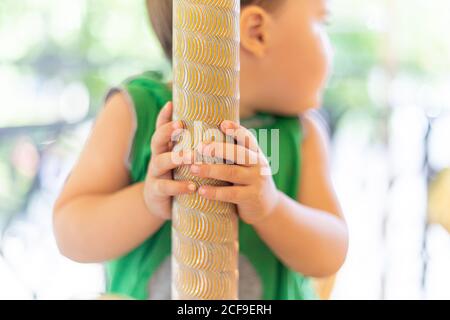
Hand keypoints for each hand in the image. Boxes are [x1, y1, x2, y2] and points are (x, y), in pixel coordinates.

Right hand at [143, 102, 195, 219]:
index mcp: (165, 148)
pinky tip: (192, 186)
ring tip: (191, 156)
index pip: (162, 128)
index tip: (170, 104)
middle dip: (166, 132)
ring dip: (176, 158)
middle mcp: (157, 157)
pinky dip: (179, 186)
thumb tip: (216, 126)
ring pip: (160, 162)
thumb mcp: (182, 160)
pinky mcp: (157, 191)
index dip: (164, 117)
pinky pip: (166, 187)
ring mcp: (155, 174)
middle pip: (156, 141)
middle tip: (180, 126)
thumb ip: (192, 146)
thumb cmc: (177, 177)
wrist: (161, 204)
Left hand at [190, 120, 279, 224]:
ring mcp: (257, 181)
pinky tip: (201, 191)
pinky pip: (231, 194)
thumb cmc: (249, 182)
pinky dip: (215, 192)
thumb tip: (206, 139)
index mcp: (256, 154)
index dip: (237, 130)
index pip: (248, 138)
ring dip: (211, 170)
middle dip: (218, 149)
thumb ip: (234, 155)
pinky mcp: (252, 197)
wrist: (268, 208)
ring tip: (193, 168)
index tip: (222, 123)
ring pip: (232, 172)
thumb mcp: (247, 166)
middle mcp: (259, 165)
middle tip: (199, 147)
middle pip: (238, 153)